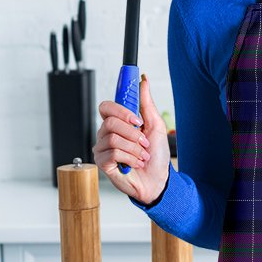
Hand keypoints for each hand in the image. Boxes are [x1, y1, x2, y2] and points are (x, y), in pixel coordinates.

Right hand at [93, 73, 169, 202]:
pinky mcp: (103, 163)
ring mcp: (103, 148)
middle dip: (133, 133)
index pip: (107, 107)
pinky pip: (114, 153)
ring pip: (114, 138)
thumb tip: (143, 81)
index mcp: (118, 123)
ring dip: (135, 148)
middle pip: (110, 122)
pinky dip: (131, 159)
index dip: (121, 110)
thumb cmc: (156, 155)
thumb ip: (146, 103)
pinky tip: (135, 164)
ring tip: (142, 156)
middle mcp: (107, 134)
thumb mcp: (156, 126)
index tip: (138, 118)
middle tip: (144, 142)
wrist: (158, 180)